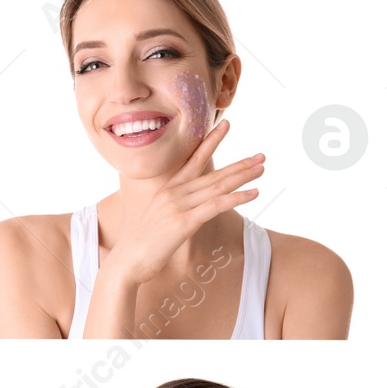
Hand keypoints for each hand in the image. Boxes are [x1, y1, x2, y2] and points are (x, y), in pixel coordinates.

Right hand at [101, 119, 263, 286]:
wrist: (125, 263)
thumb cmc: (140, 246)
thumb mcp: (156, 220)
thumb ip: (171, 210)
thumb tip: (184, 211)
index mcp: (166, 190)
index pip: (193, 160)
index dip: (210, 141)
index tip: (224, 124)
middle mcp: (172, 193)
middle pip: (212, 174)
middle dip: (239, 164)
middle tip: (261, 156)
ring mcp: (177, 206)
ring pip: (217, 186)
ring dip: (242, 176)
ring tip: (261, 168)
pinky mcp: (183, 223)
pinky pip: (215, 206)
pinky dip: (237, 197)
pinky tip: (253, 193)